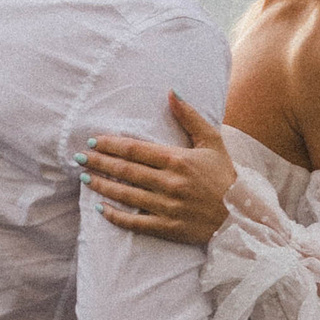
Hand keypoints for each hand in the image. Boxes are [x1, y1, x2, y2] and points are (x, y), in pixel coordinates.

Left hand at [79, 94, 238, 246]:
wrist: (241, 215)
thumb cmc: (225, 175)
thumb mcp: (212, 141)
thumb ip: (189, 116)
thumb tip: (171, 91)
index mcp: (178, 160)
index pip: (135, 150)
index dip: (110, 145)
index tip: (93, 142)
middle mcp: (170, 183)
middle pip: (125, 171)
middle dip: (98, 163)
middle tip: (78, 158)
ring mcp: (167, 207)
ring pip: (126, 194)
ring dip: (102, 185)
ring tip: (84, 178)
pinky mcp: (167, 227)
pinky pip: (135, 222)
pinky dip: (115, 216)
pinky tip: (100, 208)